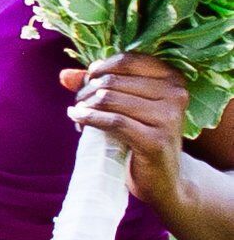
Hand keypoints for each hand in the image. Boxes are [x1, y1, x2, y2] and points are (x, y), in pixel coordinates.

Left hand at [67, 56, 194, 210]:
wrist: (162, 179)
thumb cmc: (141, 135)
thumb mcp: (124, 106)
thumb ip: (98, 86)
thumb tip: (64, 75)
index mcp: (173, 79)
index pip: (128, 60)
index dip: (100, 68)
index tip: (88, 79)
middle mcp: (176, 95)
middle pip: (114, 80)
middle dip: (88, 90)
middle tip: (79, 102)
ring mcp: (168, 118)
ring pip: (109, 99)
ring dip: (86, 105)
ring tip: (78, 113)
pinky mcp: (155, 140)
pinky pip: (113, 121)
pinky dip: (89, 118)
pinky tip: (76, 118)